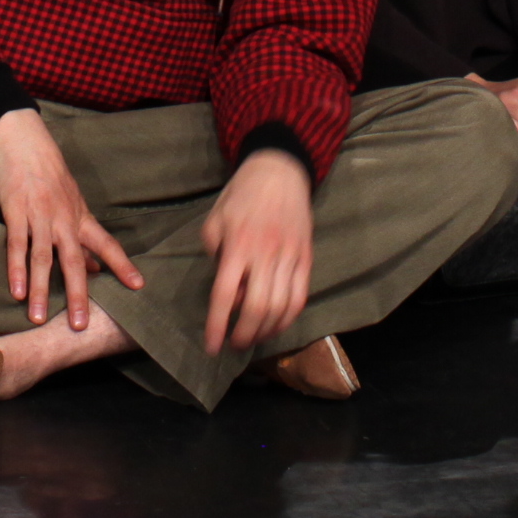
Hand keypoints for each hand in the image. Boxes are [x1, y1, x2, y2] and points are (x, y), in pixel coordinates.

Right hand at [0, 108, 140, 332]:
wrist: (21, 135)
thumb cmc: (45, 167)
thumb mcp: (70, 198)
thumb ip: (80, 234)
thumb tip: (94, 267)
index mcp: (79, 215)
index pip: (106, 244)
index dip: (122, 265)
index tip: (138, 286)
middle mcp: (64, 217)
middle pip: (74, 261)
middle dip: (78, 294)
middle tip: (81, 325)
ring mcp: (40, 213)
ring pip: (43, 257)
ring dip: (42, 290)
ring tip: (39, 318)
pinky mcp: (16, 209)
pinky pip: (17, 243)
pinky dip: (16, 269)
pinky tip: (17, 291)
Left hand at [199, 147, 317, 355]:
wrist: (280, 171)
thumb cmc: (241, 196)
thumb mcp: (215, 220)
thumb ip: (215, 256)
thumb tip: (227, 292)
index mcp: (238, 244)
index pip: (223, 295)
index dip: (216, 325)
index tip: (212, 346)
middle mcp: (265, 254)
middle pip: (256, 307)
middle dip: (244, 334)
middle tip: (234, 345)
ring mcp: (289, 257)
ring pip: (280, 307)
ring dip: (266, 331)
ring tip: (253, 339)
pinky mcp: (306, 258)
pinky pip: (299, 297)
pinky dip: (287, 319)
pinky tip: (275, 326)